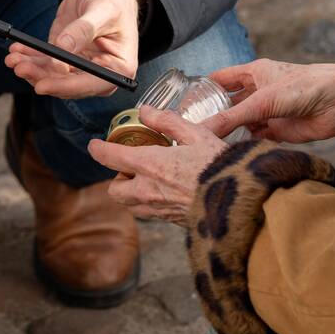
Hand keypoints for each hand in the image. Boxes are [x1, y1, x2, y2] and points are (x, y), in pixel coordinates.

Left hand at [5, 0, 139, 97]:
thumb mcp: (103, 10)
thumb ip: (84, 29)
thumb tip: (62, 48)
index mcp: (118, 67)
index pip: (91, 84)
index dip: (65, 87)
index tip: (42, 85)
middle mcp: (99, 72)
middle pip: (67, 83)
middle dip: (41, 76)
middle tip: (19, 66)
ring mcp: (80, 66)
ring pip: (52, 76)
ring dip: (31, 68)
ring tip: (13, 57)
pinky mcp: (64, 56)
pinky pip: (45, 63)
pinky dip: (29, 57)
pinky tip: (17, 50)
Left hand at [88, 107, 225, 225]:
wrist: (240, 203)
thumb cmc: (220, 166)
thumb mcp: (196, 134)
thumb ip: (167, 122)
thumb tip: (145, 111)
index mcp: (150, 165)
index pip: (111, 157)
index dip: (98, 150)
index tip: (94, 146)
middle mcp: (148, 190)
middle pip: (115, 189)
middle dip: (118, 178)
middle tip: (132, 165)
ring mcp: (158, 210)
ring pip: (130, 205)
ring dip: (131, 193)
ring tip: (149, 180)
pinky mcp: (171, 222)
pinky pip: (150, 214)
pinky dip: (150, 204)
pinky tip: (168, 192)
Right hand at [199, 56, 334, 142]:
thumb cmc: (305, 87)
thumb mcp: (262, 102)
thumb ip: (232, 118)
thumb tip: (203, 131)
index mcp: (254, 73)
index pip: (220, 79)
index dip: (202, 89)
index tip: (182, 103)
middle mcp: (260, 91)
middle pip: (228, 104)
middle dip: (212, 115)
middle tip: (189, 130)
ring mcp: (269, 112)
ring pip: (240, 123)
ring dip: (228, 132)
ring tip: (204, 145)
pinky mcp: (279, 130)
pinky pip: (255, 138)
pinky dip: (244, 144)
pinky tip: (229, 152)